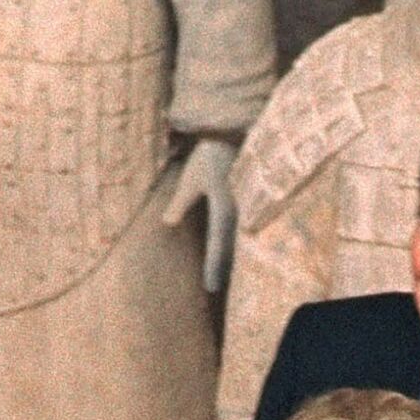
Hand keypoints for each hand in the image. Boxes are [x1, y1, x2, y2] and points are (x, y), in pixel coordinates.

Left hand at [163, 137, 239, 292]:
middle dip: (225, 270)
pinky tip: (238, 246)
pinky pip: (245, 227)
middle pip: (233, 250)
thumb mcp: (191, 177)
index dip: (214, 270)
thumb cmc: (212, 152)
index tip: (210, 289)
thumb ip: (180, 202)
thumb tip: (167, 222)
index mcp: (225, 212)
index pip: (218, 249)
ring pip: (241, 240)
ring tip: (229, 275)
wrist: (238, 129)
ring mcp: (250, 208)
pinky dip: (239, 240)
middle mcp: (241, 214)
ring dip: (234, 257)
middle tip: (219, 290)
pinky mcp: (252, 200)